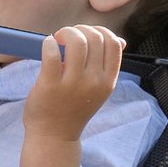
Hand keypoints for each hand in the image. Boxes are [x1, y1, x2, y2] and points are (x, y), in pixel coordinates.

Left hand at [22, 24, 123, 143]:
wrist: (54, 136)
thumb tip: (121, 41)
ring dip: (65, 33)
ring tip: (56, 40)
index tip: (84, 35)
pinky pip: (51, 52)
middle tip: (66, 37)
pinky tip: (47, 45)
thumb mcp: (97, 89)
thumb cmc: (73, 108)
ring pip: (76, 41)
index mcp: (107, 81)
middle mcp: (94, 82)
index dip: (99, 31)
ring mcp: (73, 84)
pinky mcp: (50, 84)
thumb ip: (106, 66)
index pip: (113, 43)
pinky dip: (48, 43)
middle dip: (79, 29)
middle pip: (95, 38)